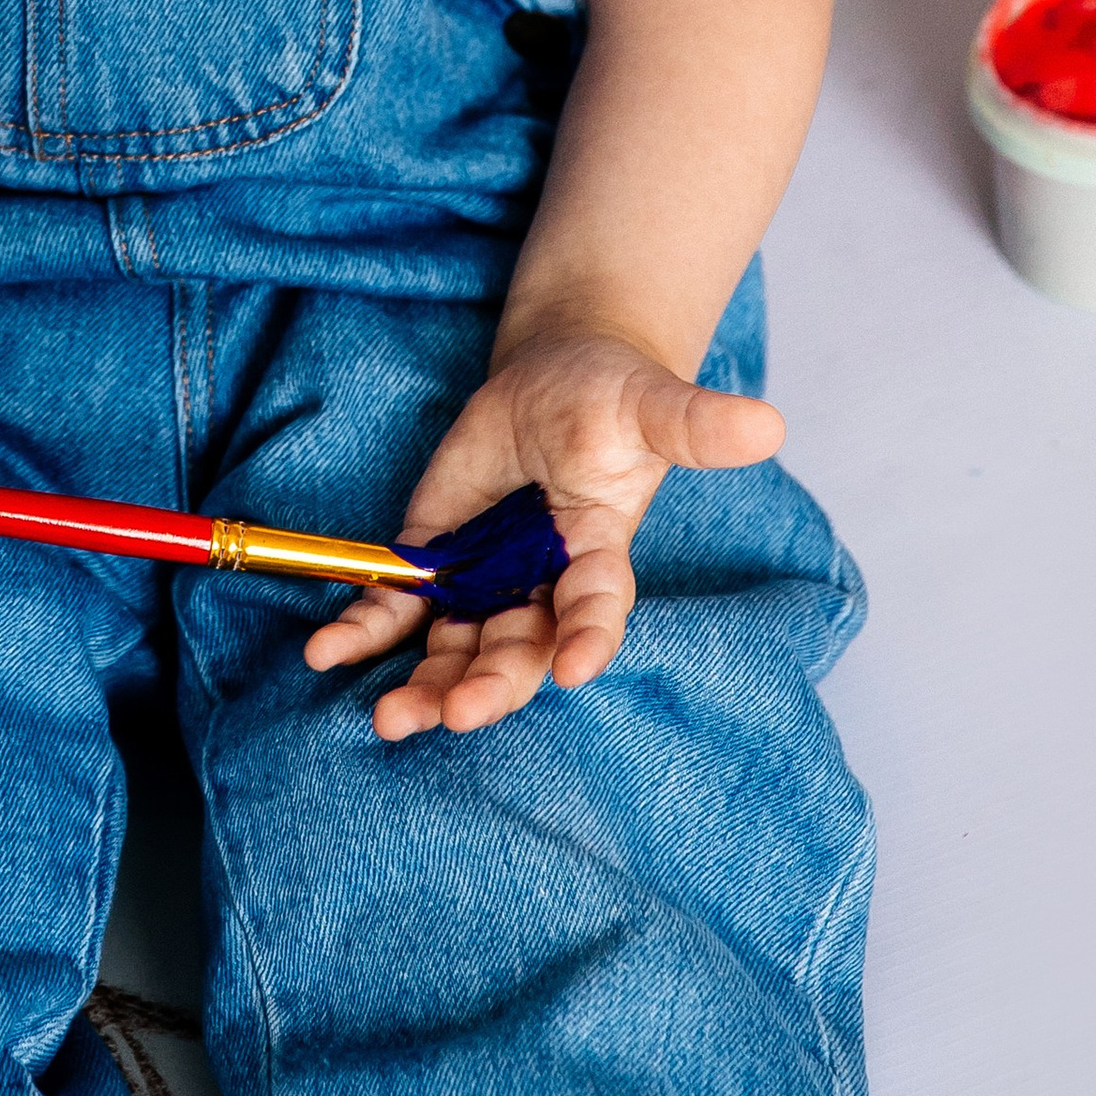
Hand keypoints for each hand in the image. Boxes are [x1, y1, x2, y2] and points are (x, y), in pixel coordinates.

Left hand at [302, 323, 781, 738]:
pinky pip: (396, 609)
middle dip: (490, 684)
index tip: (574, 669)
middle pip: (517, 650)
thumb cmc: (612, 396)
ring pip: (453, 649)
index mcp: (600, 557)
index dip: (587, 638)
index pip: (597, 607)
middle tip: (459, 713)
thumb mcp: (650, 403)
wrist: (557, 378)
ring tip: (390, 717)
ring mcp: (485, 582)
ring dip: (423, 685)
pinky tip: (328, 652)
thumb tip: (767, 424)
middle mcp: (542, 588)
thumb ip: (694, 425)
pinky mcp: (435, 561)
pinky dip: (363, 631)